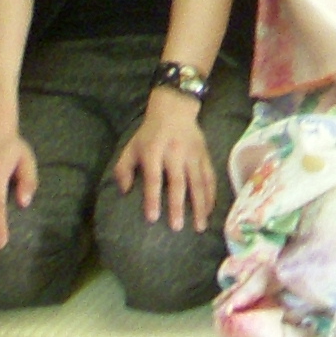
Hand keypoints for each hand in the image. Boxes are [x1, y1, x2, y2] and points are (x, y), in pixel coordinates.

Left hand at [113, 88, 219, 231]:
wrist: (174, 109)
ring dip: (200, 205)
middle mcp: (174, 154)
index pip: (153, 179)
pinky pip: (210, 177)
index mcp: (153, 152)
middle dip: (178, 206)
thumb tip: (124, 191)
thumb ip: (124, 168)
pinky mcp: (204, 155)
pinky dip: (211, 195)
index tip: (152, 218)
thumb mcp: (131, 146)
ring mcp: (192, 155)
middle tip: (178, 227)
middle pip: (178, 183)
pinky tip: (210, 210)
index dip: (152, 198)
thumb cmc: (150, 133)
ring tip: (200, 226)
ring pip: (198, 182)